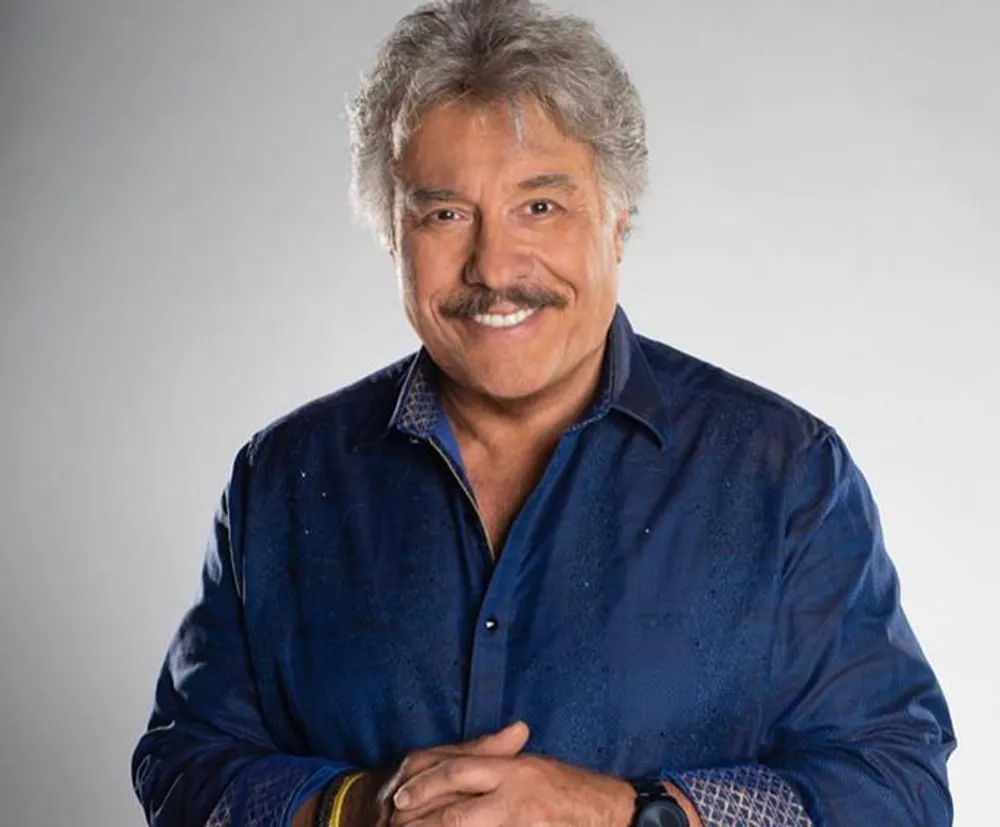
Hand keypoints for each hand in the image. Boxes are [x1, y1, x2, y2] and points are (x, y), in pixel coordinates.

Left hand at [389, 722, 635, 826]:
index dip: (426, 782)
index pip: (457, 768)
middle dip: (422, 818)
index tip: (401, 795)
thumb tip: (459, 764)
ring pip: (463, 826)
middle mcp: (514, 792)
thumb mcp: (533, 768)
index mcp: (512, 768)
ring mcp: (520, 820)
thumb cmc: (573, 791)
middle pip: (454, 807)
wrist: (616, 814)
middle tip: (395, 822)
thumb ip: (499, 759)